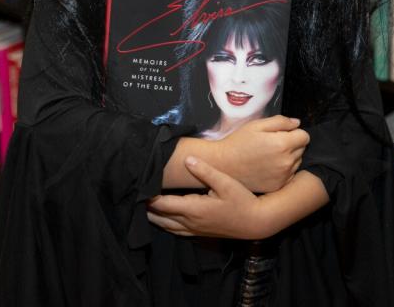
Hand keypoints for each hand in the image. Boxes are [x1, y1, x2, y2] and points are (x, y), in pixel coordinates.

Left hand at [147, 157, 271, 239]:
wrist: (256, 222)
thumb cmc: (242, 200)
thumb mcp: (225, 182)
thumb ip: (205, 171)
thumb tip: (188, 159)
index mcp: (194, 208)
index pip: (163, 204)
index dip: (150, 196)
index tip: (141, 185)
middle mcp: (191, 222)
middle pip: (161, 217)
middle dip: (147, 207)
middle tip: (137, 195)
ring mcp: (195, 230)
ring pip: (167, 227)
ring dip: (154, 218)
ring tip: (144, 207)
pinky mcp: (200, 234)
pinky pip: (176, 232)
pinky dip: (166, 225)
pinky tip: (164, 220)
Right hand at [216, 116, 309, 192]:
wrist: (223, 165)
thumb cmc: (238, 142)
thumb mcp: (257, 125)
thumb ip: (280, 121)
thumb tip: (297, 123)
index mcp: (282, 144)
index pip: (305, 136)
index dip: (294, 132)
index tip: (282, 133)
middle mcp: (286, 162)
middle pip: (302, 149)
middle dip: (291, 144)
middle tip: (272, 144)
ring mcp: (283, 176)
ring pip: (297, 162)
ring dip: (288, 157)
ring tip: (269, 156)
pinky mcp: (278, 186)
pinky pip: (289, 175)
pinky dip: (283, 170)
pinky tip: (268, 167)